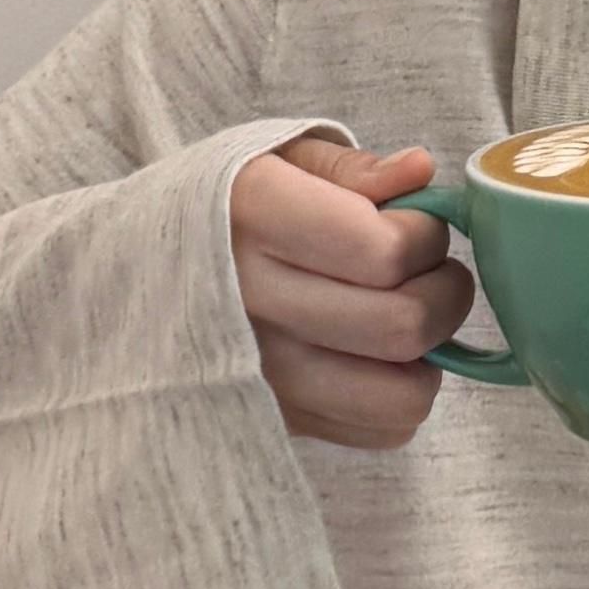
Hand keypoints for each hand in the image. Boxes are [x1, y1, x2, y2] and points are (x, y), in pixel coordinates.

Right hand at [228, 136, 472, 449]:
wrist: (144, 274)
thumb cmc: (232, 207)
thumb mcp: (282, 159)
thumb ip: (356, 168)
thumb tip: (420, 171)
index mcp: (254, 218)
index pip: (383, 252)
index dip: (425, 238)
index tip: (415, 224)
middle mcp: (251, 304)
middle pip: (401, 325)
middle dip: (444, 292)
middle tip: (430, 271)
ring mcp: (261, 374)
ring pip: (401, 394)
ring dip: (427, 354)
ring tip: (407, 314)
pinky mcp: (277, 420)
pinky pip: (382, 429)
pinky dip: (399, 395)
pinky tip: (375, 355)